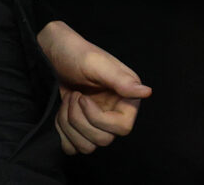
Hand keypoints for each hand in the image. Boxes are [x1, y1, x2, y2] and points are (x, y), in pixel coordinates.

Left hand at [36, 19, 149, 155]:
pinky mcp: (81, 128)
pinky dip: (63, 134)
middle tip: (74, 96)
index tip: (83, 98)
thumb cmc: (78, 55)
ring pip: (87, 146)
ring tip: (67, 102)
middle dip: (79, 120)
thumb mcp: (97, 64)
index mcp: (127, 98)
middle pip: (103, 140)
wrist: (56, 56)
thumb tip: (147, 92)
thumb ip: (122, 80)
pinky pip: (73, 147)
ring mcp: (97, 123)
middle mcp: (116, 113)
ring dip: (69, 126)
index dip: (98, 119)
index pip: (123, 128)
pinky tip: (62, 115)